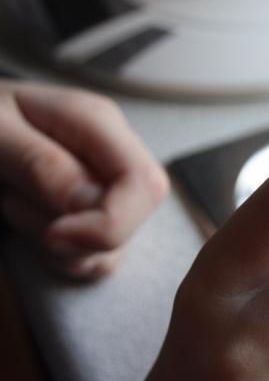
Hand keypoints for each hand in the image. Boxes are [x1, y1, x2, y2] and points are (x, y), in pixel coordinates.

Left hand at [0, 80, 167, 278]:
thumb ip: (40, 163)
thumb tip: (88, 203)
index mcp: (97, 122)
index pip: (144, 183)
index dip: (110, 222)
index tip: (54, 235)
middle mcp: (113, 154)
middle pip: (137, 215)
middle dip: (78, 236)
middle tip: (14, 207)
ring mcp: (108, 186)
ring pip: (116, 248)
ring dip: (58, 247)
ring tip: (11, 204)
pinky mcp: (96, 213)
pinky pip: (96, 258)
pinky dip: (58, 256)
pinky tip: (25, 219)